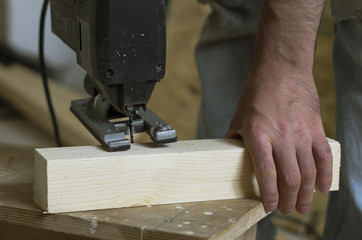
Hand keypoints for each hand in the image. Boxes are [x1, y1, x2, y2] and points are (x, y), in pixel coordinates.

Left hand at [226, 64, 332, 214]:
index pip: (266, 173)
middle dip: (289, 200)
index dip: (269, 195)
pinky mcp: (315, 127)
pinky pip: (323, 156)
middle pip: (290, 178)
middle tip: (287, 210)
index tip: (269, 207)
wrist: (280, 69)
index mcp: (258, 135)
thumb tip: (231, 158)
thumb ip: (236, 141)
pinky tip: (321, 188)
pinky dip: (324, 175)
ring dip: (306, 194)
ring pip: (308, 172)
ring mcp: (301, 132)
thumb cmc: (256, 93)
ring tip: (302, 206)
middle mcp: (281, 136)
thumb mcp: (238, 118)